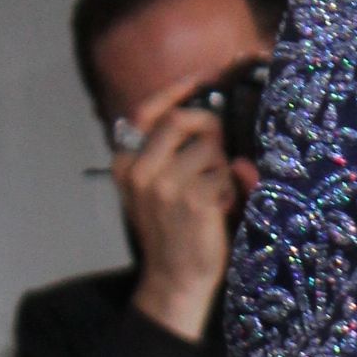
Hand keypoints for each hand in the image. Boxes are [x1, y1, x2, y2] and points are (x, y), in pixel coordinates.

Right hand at [115, 79, 252, 343]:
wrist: (175, 280)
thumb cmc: (173, 232)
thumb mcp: (156, 189)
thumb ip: (170, 153)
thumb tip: (208, 114)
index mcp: (126, 164)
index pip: (147, 112)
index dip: (176, 89)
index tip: (202, 76)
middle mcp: (140, 170)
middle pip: (182, 120)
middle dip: (208, 130)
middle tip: (217, 155)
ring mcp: (165, 185)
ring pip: (210, 150)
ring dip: (220, 170)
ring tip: (213, 197)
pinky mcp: (193, 200)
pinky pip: (225, 175)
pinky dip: (229, 191)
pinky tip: (218, 211)